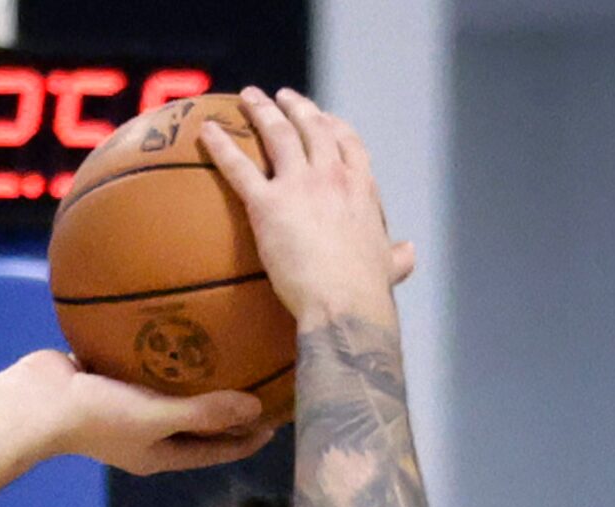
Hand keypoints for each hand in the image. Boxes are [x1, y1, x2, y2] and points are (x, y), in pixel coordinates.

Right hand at [22, 351, 273, 474]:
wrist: (36, 402)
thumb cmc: (97, 416)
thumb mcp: (156, 417)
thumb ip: (204, 413)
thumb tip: (256, 407)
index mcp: (159, 454)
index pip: (215, 451)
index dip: (248, 439)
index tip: (281, 418)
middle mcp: (145, 436)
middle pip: (198, 426)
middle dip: (230, 412)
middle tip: (265, 384)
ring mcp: (125, 410)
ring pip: (173, 398)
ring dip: (200, 384)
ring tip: (231, 357)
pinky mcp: (109, 384)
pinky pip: (147, 372)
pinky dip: (167, 359)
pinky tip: (182, 331)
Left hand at [202, 88, 409, 322]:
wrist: (345, 303)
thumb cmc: (365, 291)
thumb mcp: (388, 267)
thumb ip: (396, 256)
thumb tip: (408, 253)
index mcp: (361, 188)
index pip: (348, 144)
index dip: (333, 125)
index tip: (322, 115)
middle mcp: (333, 176)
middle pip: (312, 128)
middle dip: (295, 107)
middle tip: (279, 95)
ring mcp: (301, 186)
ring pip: (278, 135)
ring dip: (261, 111)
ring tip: (247, 97)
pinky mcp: (268, 205)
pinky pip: (239, 168)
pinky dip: (221, 146)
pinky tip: (206, 130)